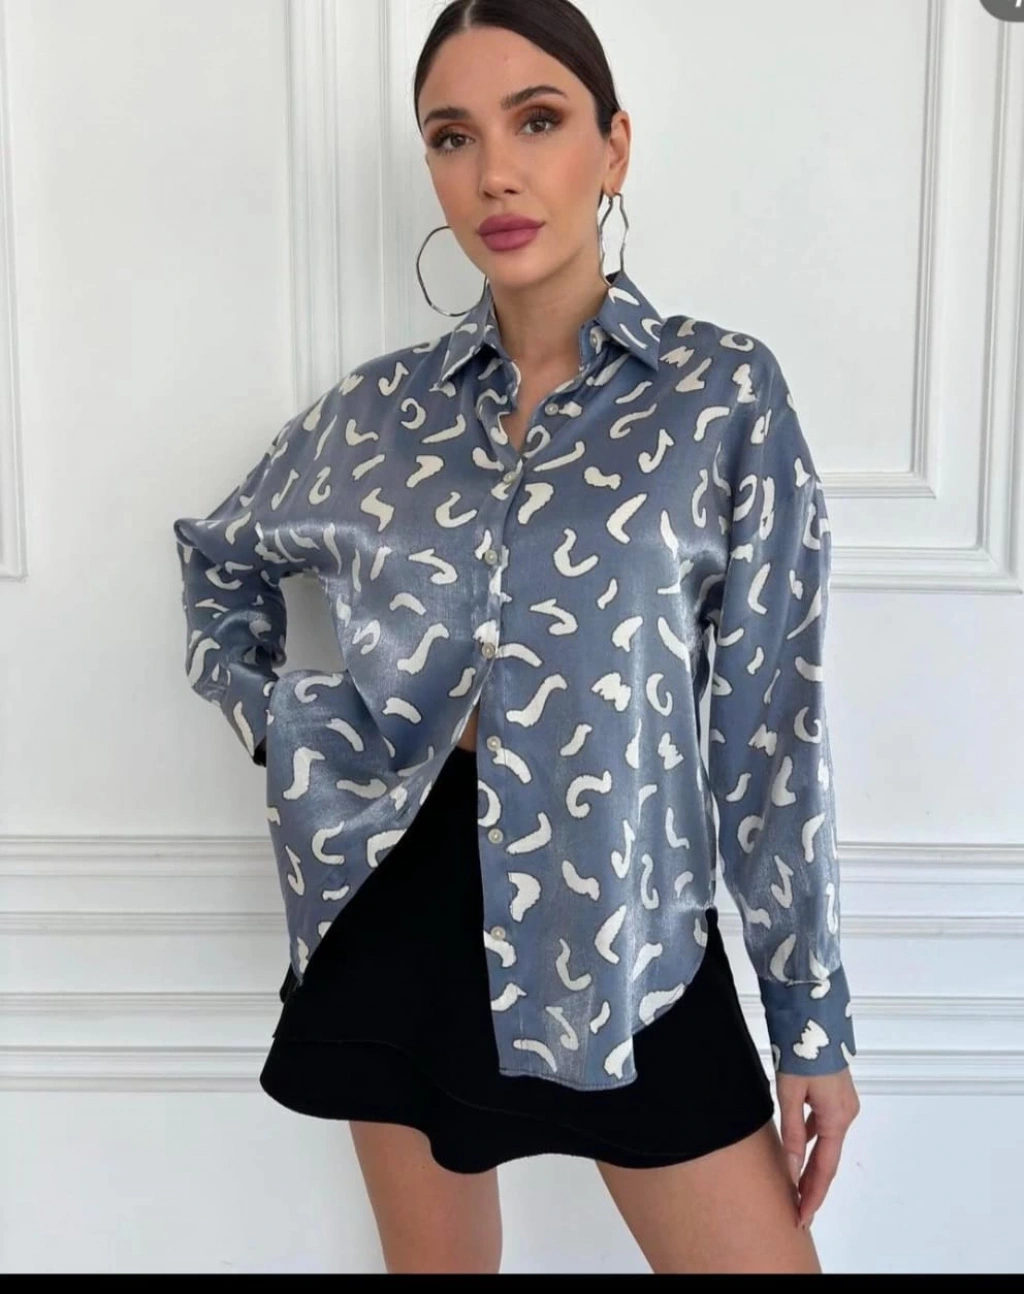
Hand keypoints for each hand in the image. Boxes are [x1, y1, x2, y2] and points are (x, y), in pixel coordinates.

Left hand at [777, 1067, 859, 1228]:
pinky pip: (825, 1125)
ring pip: (827, 1142)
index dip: (812, 1194)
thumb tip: (791, 1167)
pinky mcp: (837, 1093)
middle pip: (828, 1159)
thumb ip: (791, 1132)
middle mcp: (846, 1114)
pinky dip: (813, 1140)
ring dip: (812, 1163)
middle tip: (797, 1209)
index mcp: (836, 1118)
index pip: (824, 1168)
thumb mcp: (789, 1093)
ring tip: (795, 1184)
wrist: (814, 1016)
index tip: (802, 1215)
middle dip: (812, 1185)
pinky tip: (799, 1146)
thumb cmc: (802, 1051)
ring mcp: (844, 1103)